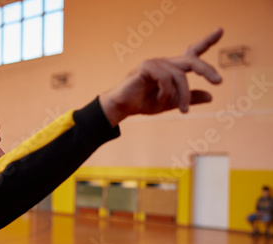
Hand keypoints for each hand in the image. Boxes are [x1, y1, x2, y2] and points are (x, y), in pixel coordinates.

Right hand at [100, 28, 223, 125]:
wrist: (123, 107)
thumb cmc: (143, 103)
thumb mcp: (171, 103)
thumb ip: (189, 99)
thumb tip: (211, 97)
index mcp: (172, 69)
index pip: (192, 52)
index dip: (207, 41)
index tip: (221, 31)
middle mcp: (166, 62)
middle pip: (192, 61)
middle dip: (207, 70)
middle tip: (219, 82)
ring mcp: (156, 62)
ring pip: (180, 76)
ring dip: (183, 95)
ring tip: (183, 111)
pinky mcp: (147, 66)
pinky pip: (166, 78)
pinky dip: (166, 92)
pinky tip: (161, 100)